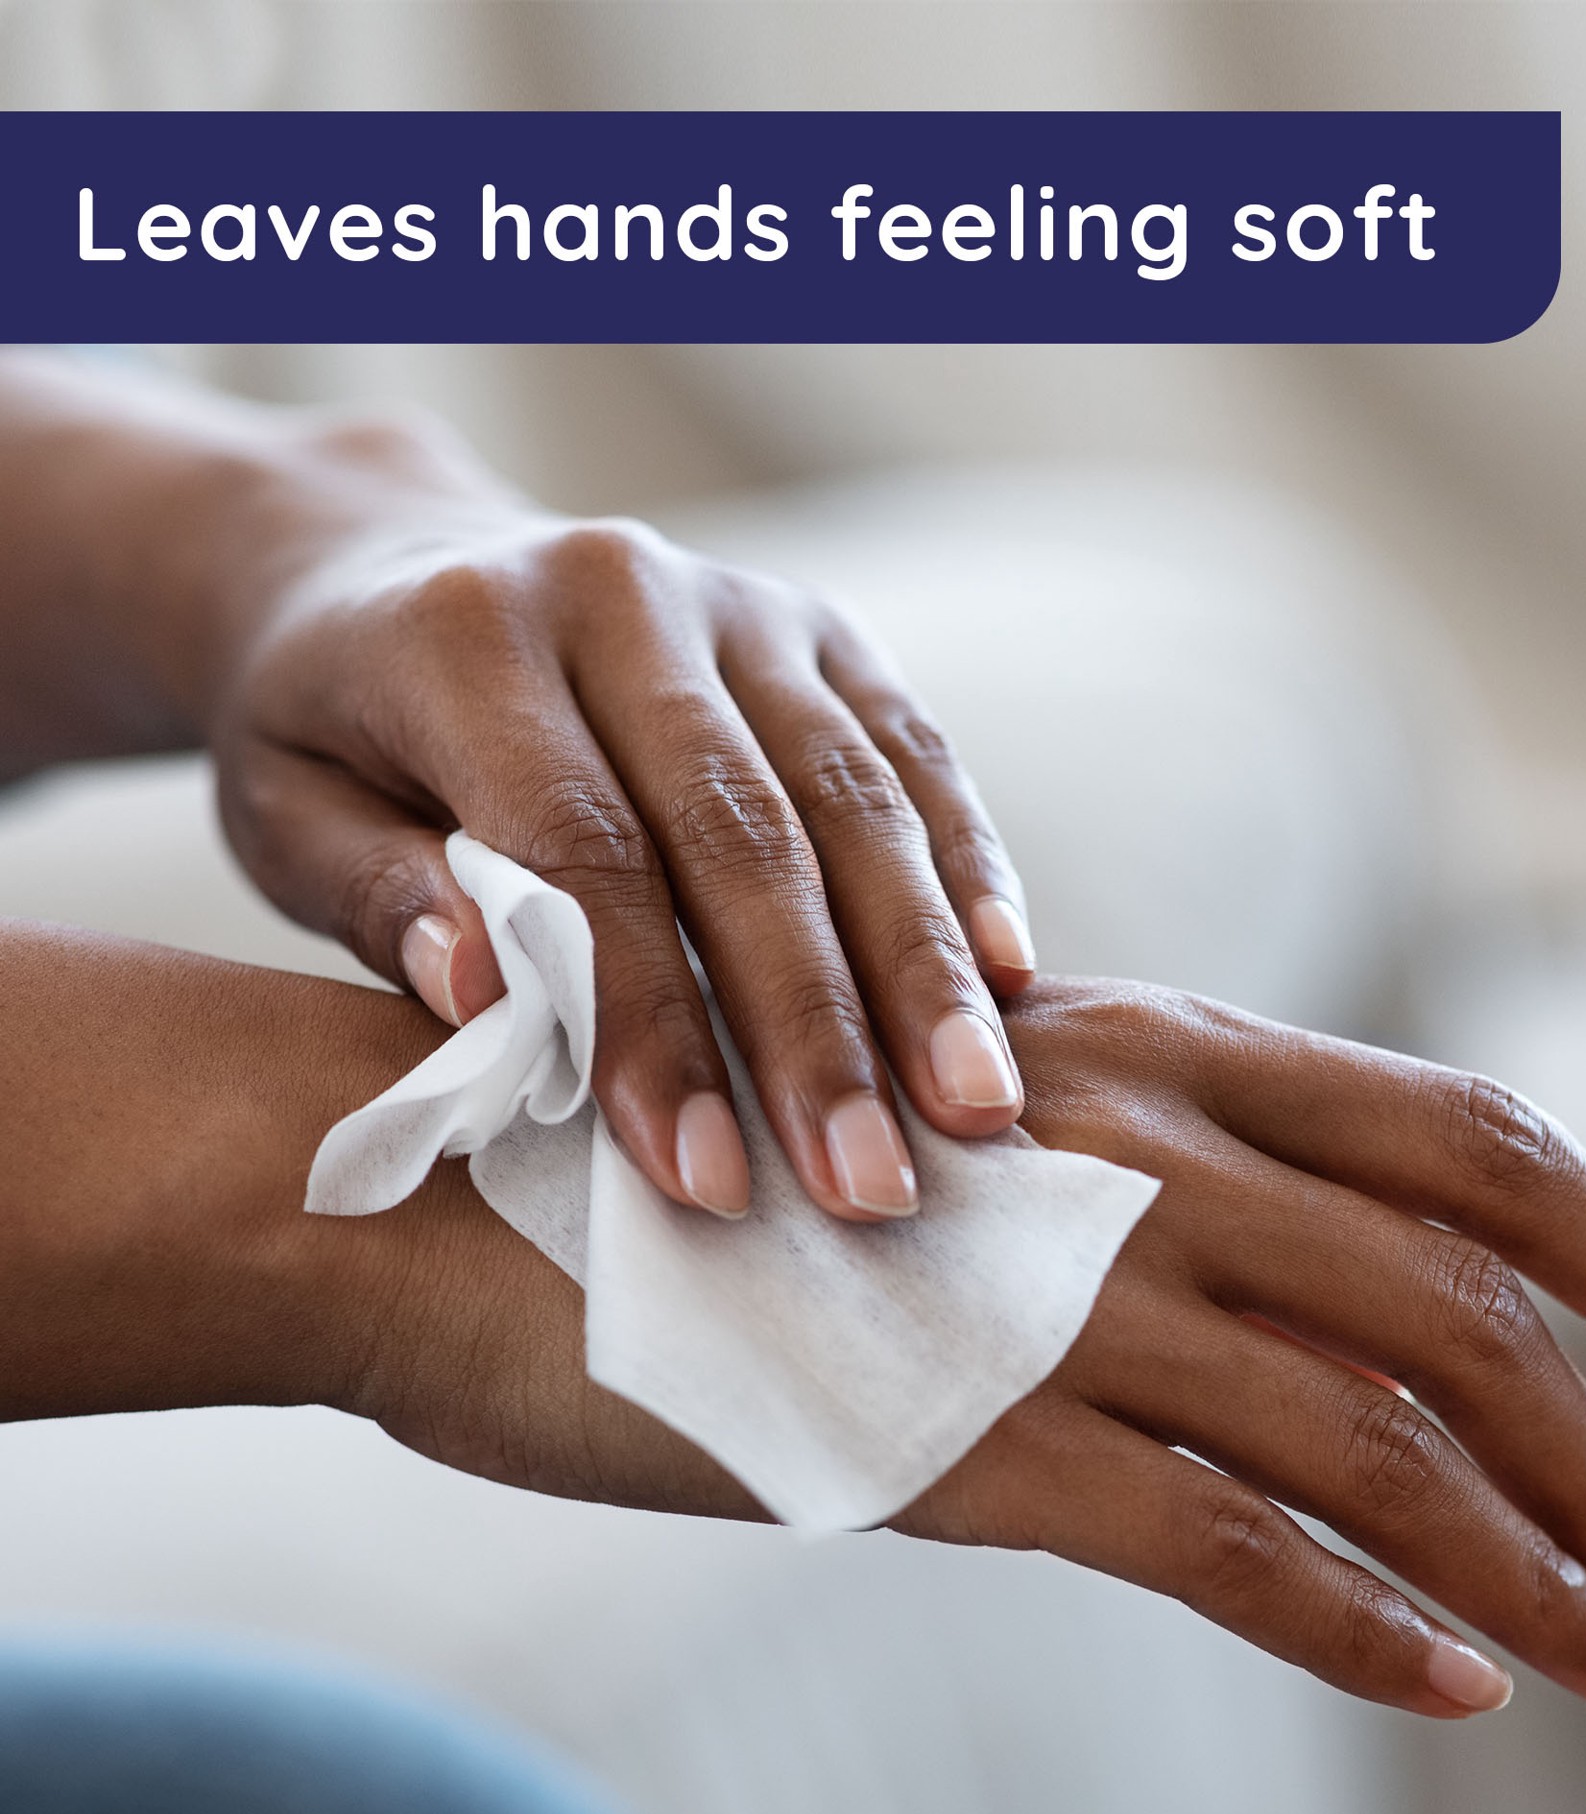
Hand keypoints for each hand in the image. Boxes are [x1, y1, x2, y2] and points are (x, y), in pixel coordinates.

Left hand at [212, 416, 1029, 1224]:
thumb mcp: (290, 818)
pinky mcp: (820, 629)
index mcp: (468, 639)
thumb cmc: (336, 735)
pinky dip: (966, 867)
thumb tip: (485, 996)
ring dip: (922, 964)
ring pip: (854, 793)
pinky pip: (913, 750)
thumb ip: (381, 897)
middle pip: (745, 828)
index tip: (703, 1180)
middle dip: (815, 1023)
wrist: (393, 573)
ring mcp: (739, 602)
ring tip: (976, 1110)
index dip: (648, 1020)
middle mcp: (622, 591)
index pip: (581, 850)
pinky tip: (1013, 979)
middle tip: (870, 1186)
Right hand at [362, 976, 1585, 1717]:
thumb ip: (1113, 1187)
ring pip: (1371, 1429)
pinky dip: (1359, 1622)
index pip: (1454, 1133)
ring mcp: (1055, 1291)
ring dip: (1520, 1556)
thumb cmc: (717, 1150)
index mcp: (1139, 1054)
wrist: (475, 1186)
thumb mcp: (957, 1128)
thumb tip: (1263, 1295)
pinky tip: (1438, 1681)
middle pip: (1457, 1291)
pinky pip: (1222, 1542)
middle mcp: (1128, 1150)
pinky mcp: (961, 1436)